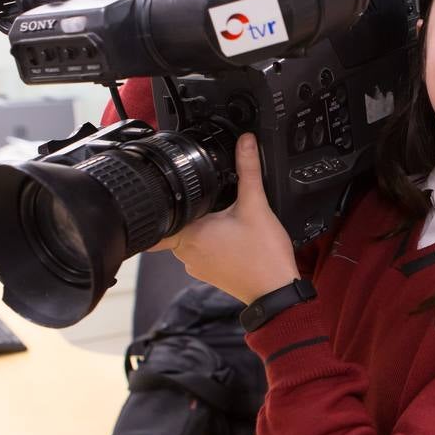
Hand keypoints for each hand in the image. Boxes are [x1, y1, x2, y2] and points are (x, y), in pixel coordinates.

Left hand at [152, 133, 299, 303]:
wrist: (276, 291)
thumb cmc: (264, 257)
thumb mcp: (256, 205)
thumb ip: (248, 170)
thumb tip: (245, 143)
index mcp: (190, 234)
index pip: (158, 217)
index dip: (160, 203)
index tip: (167, 193)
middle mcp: (186, 253)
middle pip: (174, 223)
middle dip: (187, 209)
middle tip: (208, 199)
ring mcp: (196, 265)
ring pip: (186, 237)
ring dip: (198, 225)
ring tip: (220, 216)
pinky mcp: (208, 273)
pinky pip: (199, 251)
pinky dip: (209, 241)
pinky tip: (228, 234)